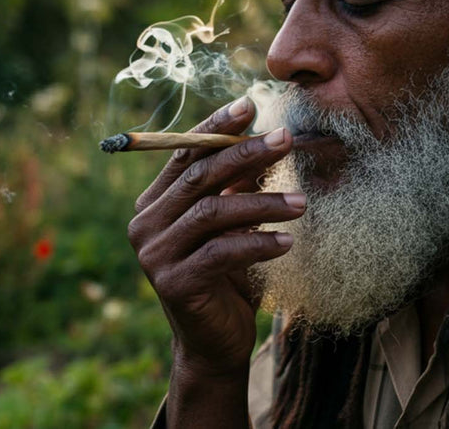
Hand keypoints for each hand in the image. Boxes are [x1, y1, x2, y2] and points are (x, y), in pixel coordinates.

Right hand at [127, 97, 302, 379]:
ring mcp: (155, 255)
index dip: (216, 127)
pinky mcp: (174, 283)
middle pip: (198, 176)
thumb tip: (270, 137)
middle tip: (286, 138)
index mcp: (154, 202)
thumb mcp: (234, 223)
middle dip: (245, 153)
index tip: (249, 105)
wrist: (214, 343)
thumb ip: (240, 186)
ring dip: (262, 203)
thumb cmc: (227, 277)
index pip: (184, 153)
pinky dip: (258, 243)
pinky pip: (221, 252)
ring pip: (212, 212)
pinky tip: (287, 242)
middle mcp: (145, 224)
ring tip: (302, 202)